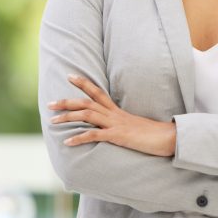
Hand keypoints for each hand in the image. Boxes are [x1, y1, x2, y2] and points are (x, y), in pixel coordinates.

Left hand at [47, 74, 175, 156]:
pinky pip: (94, 135)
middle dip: (66, 102)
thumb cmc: (153, 134)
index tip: (70, 76)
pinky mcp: (118, 136)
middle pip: (86, 102)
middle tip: (49, 103)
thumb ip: (122, 125)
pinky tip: (67, 141)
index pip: (98, 92)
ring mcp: (116, 124)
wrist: (168, 138)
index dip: (83, 83)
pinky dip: (79, 137)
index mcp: (118, 111)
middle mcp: (115, 114)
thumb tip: (114, 129)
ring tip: (52, 122)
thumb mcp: (134, 127)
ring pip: (87, 115)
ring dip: (68, 117)